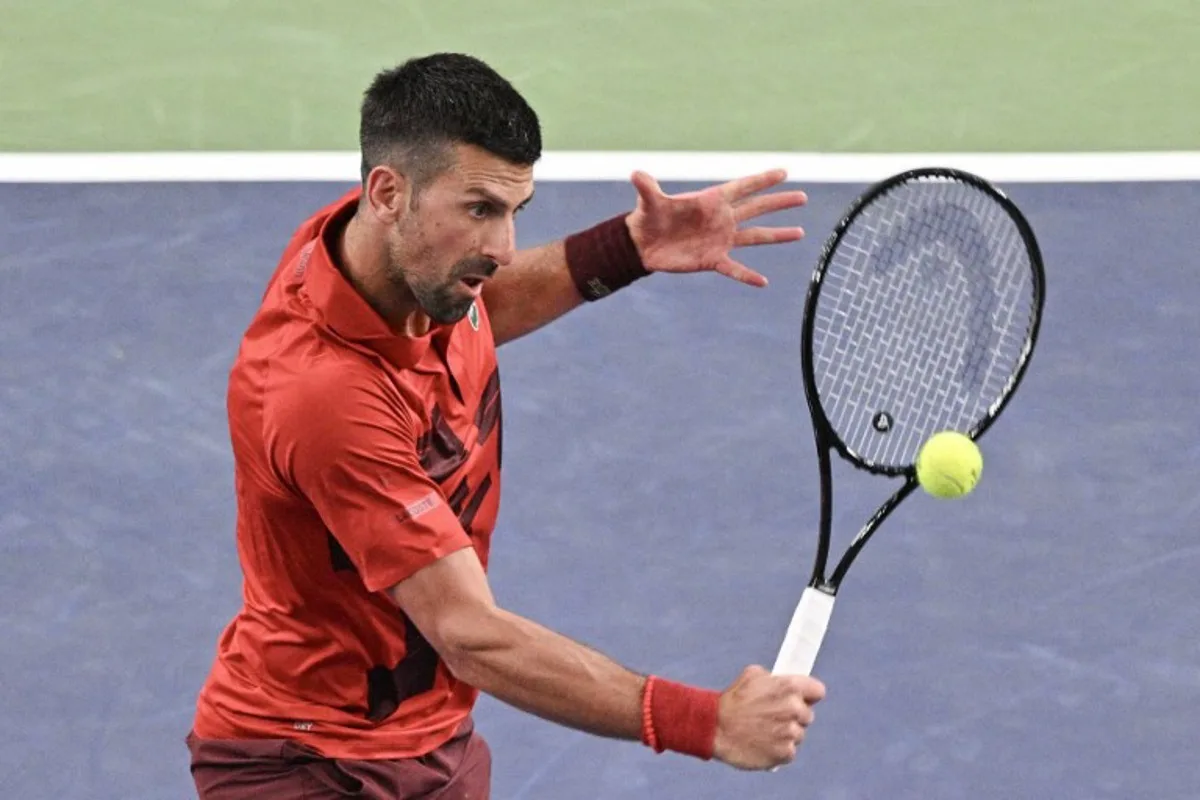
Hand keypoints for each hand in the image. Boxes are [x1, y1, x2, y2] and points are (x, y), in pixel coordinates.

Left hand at [624, 168, 806, 287]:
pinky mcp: (713, 259)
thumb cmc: (648, 217)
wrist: (643, 244)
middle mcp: (721, 218)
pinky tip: (763, 282)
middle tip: (802, 197)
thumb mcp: (649, 201)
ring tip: (800, 232)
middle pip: (756, 209)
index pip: (741, 187)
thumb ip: (648, 188)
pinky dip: (747, 275)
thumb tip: (636, 174)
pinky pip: (734, 269)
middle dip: (778, 203)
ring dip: (777, 235)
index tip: (783, 172)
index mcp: (710, 200)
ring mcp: (720, 239)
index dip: (761, 180)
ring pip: (754, 237)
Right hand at [712, 665, 825, 770]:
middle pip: (807, 715)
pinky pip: (789, 752)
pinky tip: (763, 743)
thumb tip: (783, 682)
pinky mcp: (785, 753)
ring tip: (763, 731)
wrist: (715, 727)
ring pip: (798, 734)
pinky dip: (778, 750)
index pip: (818, 691)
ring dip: (785, 734)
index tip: (802, 699)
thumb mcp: (752, 675)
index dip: (809, 695)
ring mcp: (790, 733)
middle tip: (773, 716)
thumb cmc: (732, 701)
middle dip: (794, 716)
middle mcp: (794, 709)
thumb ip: (774, 678)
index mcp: (789, 687)